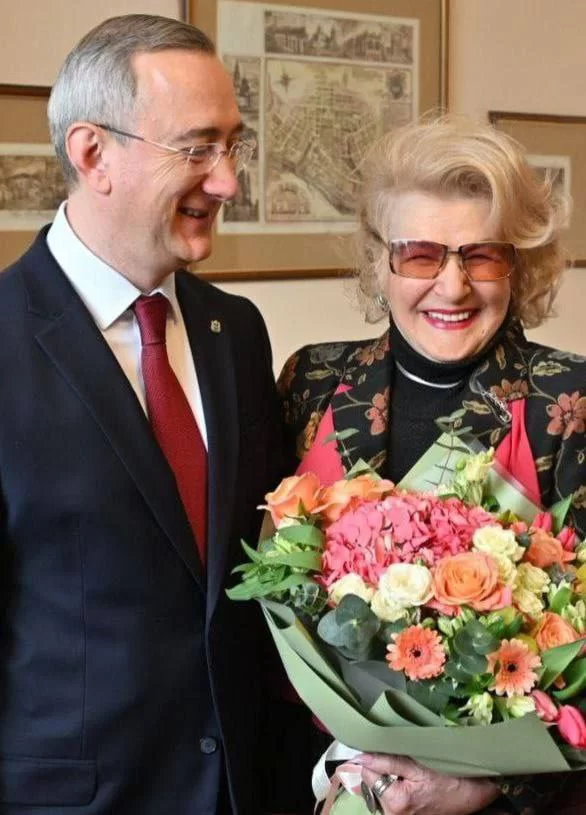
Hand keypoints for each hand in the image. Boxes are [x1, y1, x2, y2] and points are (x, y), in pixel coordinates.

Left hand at [357, 754, 499, 814]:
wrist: (477, 794)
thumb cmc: (452, 779)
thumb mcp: (419, 765)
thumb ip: (386, 761)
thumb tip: (359, 757)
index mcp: (395, 802)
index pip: (366, 773)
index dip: (370, 756)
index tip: (377, 744)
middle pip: (372, 782)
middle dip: (380, 768)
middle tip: (401, 759)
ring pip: (382, 788)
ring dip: (389, 775)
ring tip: (409, 768)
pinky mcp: (405, 814)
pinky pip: (391, 796)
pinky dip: (396, 784)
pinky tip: (409, 778)